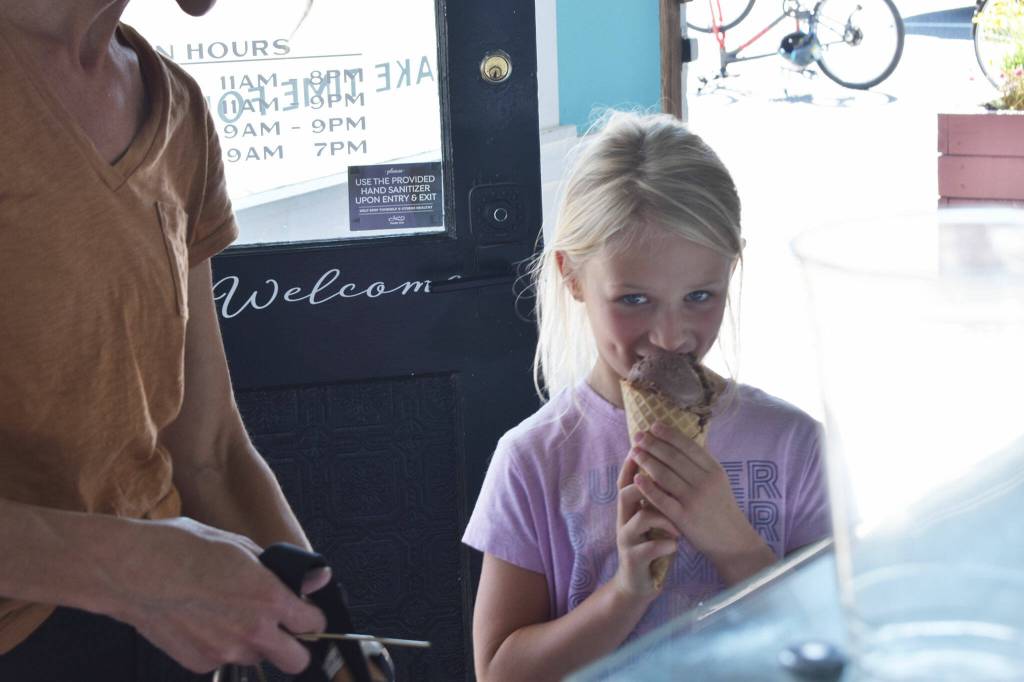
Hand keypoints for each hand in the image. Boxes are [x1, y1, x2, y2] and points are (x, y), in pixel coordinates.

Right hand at [106, 517, 326, 673]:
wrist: (129, 570)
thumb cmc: (180, 548)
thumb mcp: (239, 546)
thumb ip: (280, 568)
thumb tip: (316, 577)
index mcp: (268, 597)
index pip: (313, 625)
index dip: (312, 619)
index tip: (306, 614)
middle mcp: (251, 631)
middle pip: (297, 661)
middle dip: (295, 646)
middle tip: (282, 628)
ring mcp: (224, 651)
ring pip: (256, 659)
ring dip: (253, 643)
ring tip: (228, 614)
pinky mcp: (197, 663)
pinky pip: (221, 659)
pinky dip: (219, 646)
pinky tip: (202, 621)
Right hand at [611, 473, 679, 599]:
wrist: (639, 582)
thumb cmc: (651, 543)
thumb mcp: (652, 518)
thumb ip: (656, 496)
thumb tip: (671, 466)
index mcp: (630, 508)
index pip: (627, 479)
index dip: (633, 463)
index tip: (644, 447)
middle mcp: (623, 520)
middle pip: (626, 492)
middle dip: (645, 484)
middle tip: (667, 483)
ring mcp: (626, 539)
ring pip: (640, 518)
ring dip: (663, 519)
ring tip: (677, 528)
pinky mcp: (633, 559)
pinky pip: (650, 547)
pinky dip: (666, 545)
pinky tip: (676, 546)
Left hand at [628, 423, 776, 584]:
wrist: (733, 541)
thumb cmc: (721, 508)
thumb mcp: (718, 482)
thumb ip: (701, 465)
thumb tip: (678, 443)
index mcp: (714, 470)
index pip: (689, 446)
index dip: (669, 435)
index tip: (654, 426)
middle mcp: (706, 482)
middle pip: (674, 458)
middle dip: (653, 444)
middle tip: (637, 436)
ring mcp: (695, 500)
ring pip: (665, 475)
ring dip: (647, 461)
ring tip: (634, 452)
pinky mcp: (684, 517)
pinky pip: (662, 499)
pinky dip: (648, 487)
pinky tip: (636, 478)